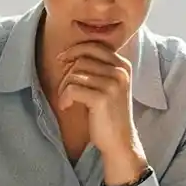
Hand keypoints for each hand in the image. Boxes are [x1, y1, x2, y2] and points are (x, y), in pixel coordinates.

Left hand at [54, 40, 146, 184]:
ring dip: (64, 88)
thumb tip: (69, 53)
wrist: (120, 140)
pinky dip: (64, 98)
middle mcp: (120, 72)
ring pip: (75, 74)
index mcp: (123, 65)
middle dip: (67, 73)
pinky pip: (72, 89)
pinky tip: (66, 106)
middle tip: (64, 89)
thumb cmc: (109, 113)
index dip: (75, 50)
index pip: (94, 46)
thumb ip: (98, 68)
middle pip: (82, 59)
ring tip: (66, 100)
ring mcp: (113, 84)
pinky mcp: (102, 98)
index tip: (62, 60)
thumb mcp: (109, 85)